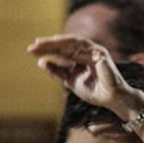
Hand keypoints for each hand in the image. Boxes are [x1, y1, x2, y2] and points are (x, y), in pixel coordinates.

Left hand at [27, 34, 143, 119]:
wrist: (111, 100)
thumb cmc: (94, 91)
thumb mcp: (70, 81)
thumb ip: (57, 72)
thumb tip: (41, 62)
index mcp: (80, 57)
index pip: (61, 50)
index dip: (47, 49)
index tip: (32, 51)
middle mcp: (87, 51)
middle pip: (64, 44)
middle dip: (48, 45)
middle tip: (33, 46)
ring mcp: (94, 51)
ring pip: (72, 43)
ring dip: (56, 43)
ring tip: (41, 45)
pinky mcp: (100, 54)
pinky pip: (83, 48)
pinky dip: (69, 49)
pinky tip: (57, 51)